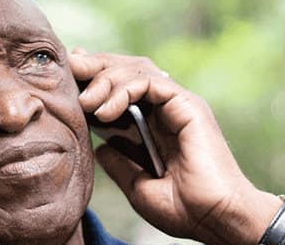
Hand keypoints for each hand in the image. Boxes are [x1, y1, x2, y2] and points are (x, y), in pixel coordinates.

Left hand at [69, 48, 281, 243]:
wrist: (215, 218)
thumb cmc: (184, 209)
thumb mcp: (138, 187)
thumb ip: (120, 165)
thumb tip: (100, 148)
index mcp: (157, 125)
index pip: (124, 86)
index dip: (96, 74)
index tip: (70, 74)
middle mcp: (168, 109)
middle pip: (129, 69)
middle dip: (96, 66)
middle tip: (70, 71)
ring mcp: (179, 104)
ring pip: (138, 69)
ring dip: (106, 79)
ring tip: (85, 102)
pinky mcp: (188, 105)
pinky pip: (152, 81)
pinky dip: (124, 90)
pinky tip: (106, 111)